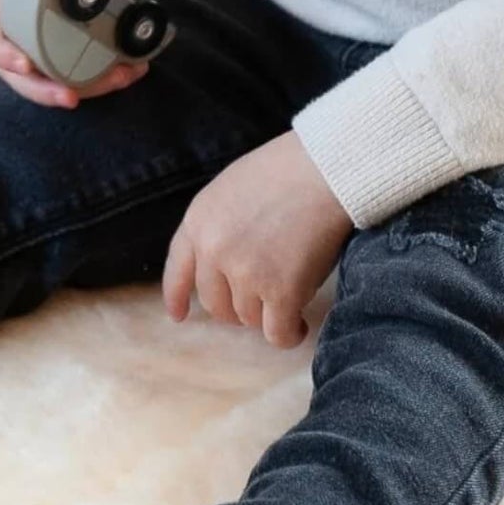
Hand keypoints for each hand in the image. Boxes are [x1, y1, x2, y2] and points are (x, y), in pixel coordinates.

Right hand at [0, 0, 150, 108]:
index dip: (3, 53)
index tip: (26, 65)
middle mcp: (17, 27)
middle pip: (17, 71)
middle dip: (44, 90)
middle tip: (71, 98)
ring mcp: (39, 45)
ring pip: (48, 80)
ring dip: (83, 89)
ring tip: (119, 78)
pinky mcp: (64, 55)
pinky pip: (74, 76)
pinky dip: (101, 81)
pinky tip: (129, 72)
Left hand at [163, 131, 354, 347]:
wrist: (325, 169)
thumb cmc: (288, 169)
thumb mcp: (231, 187)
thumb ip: (220, 224)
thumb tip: (226, 265)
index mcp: (199, 221)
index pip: (178, 270)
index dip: (177, 296)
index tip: (180, 315)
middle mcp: (214, 251)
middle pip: (216, 303)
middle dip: (236, 308)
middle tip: (262, 301)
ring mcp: (246, 274)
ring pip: (248, 318)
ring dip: (267, 315)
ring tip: (289, 302)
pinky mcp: (280, 291)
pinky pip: (277, 332)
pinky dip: (288, 334)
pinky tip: (298, 327)